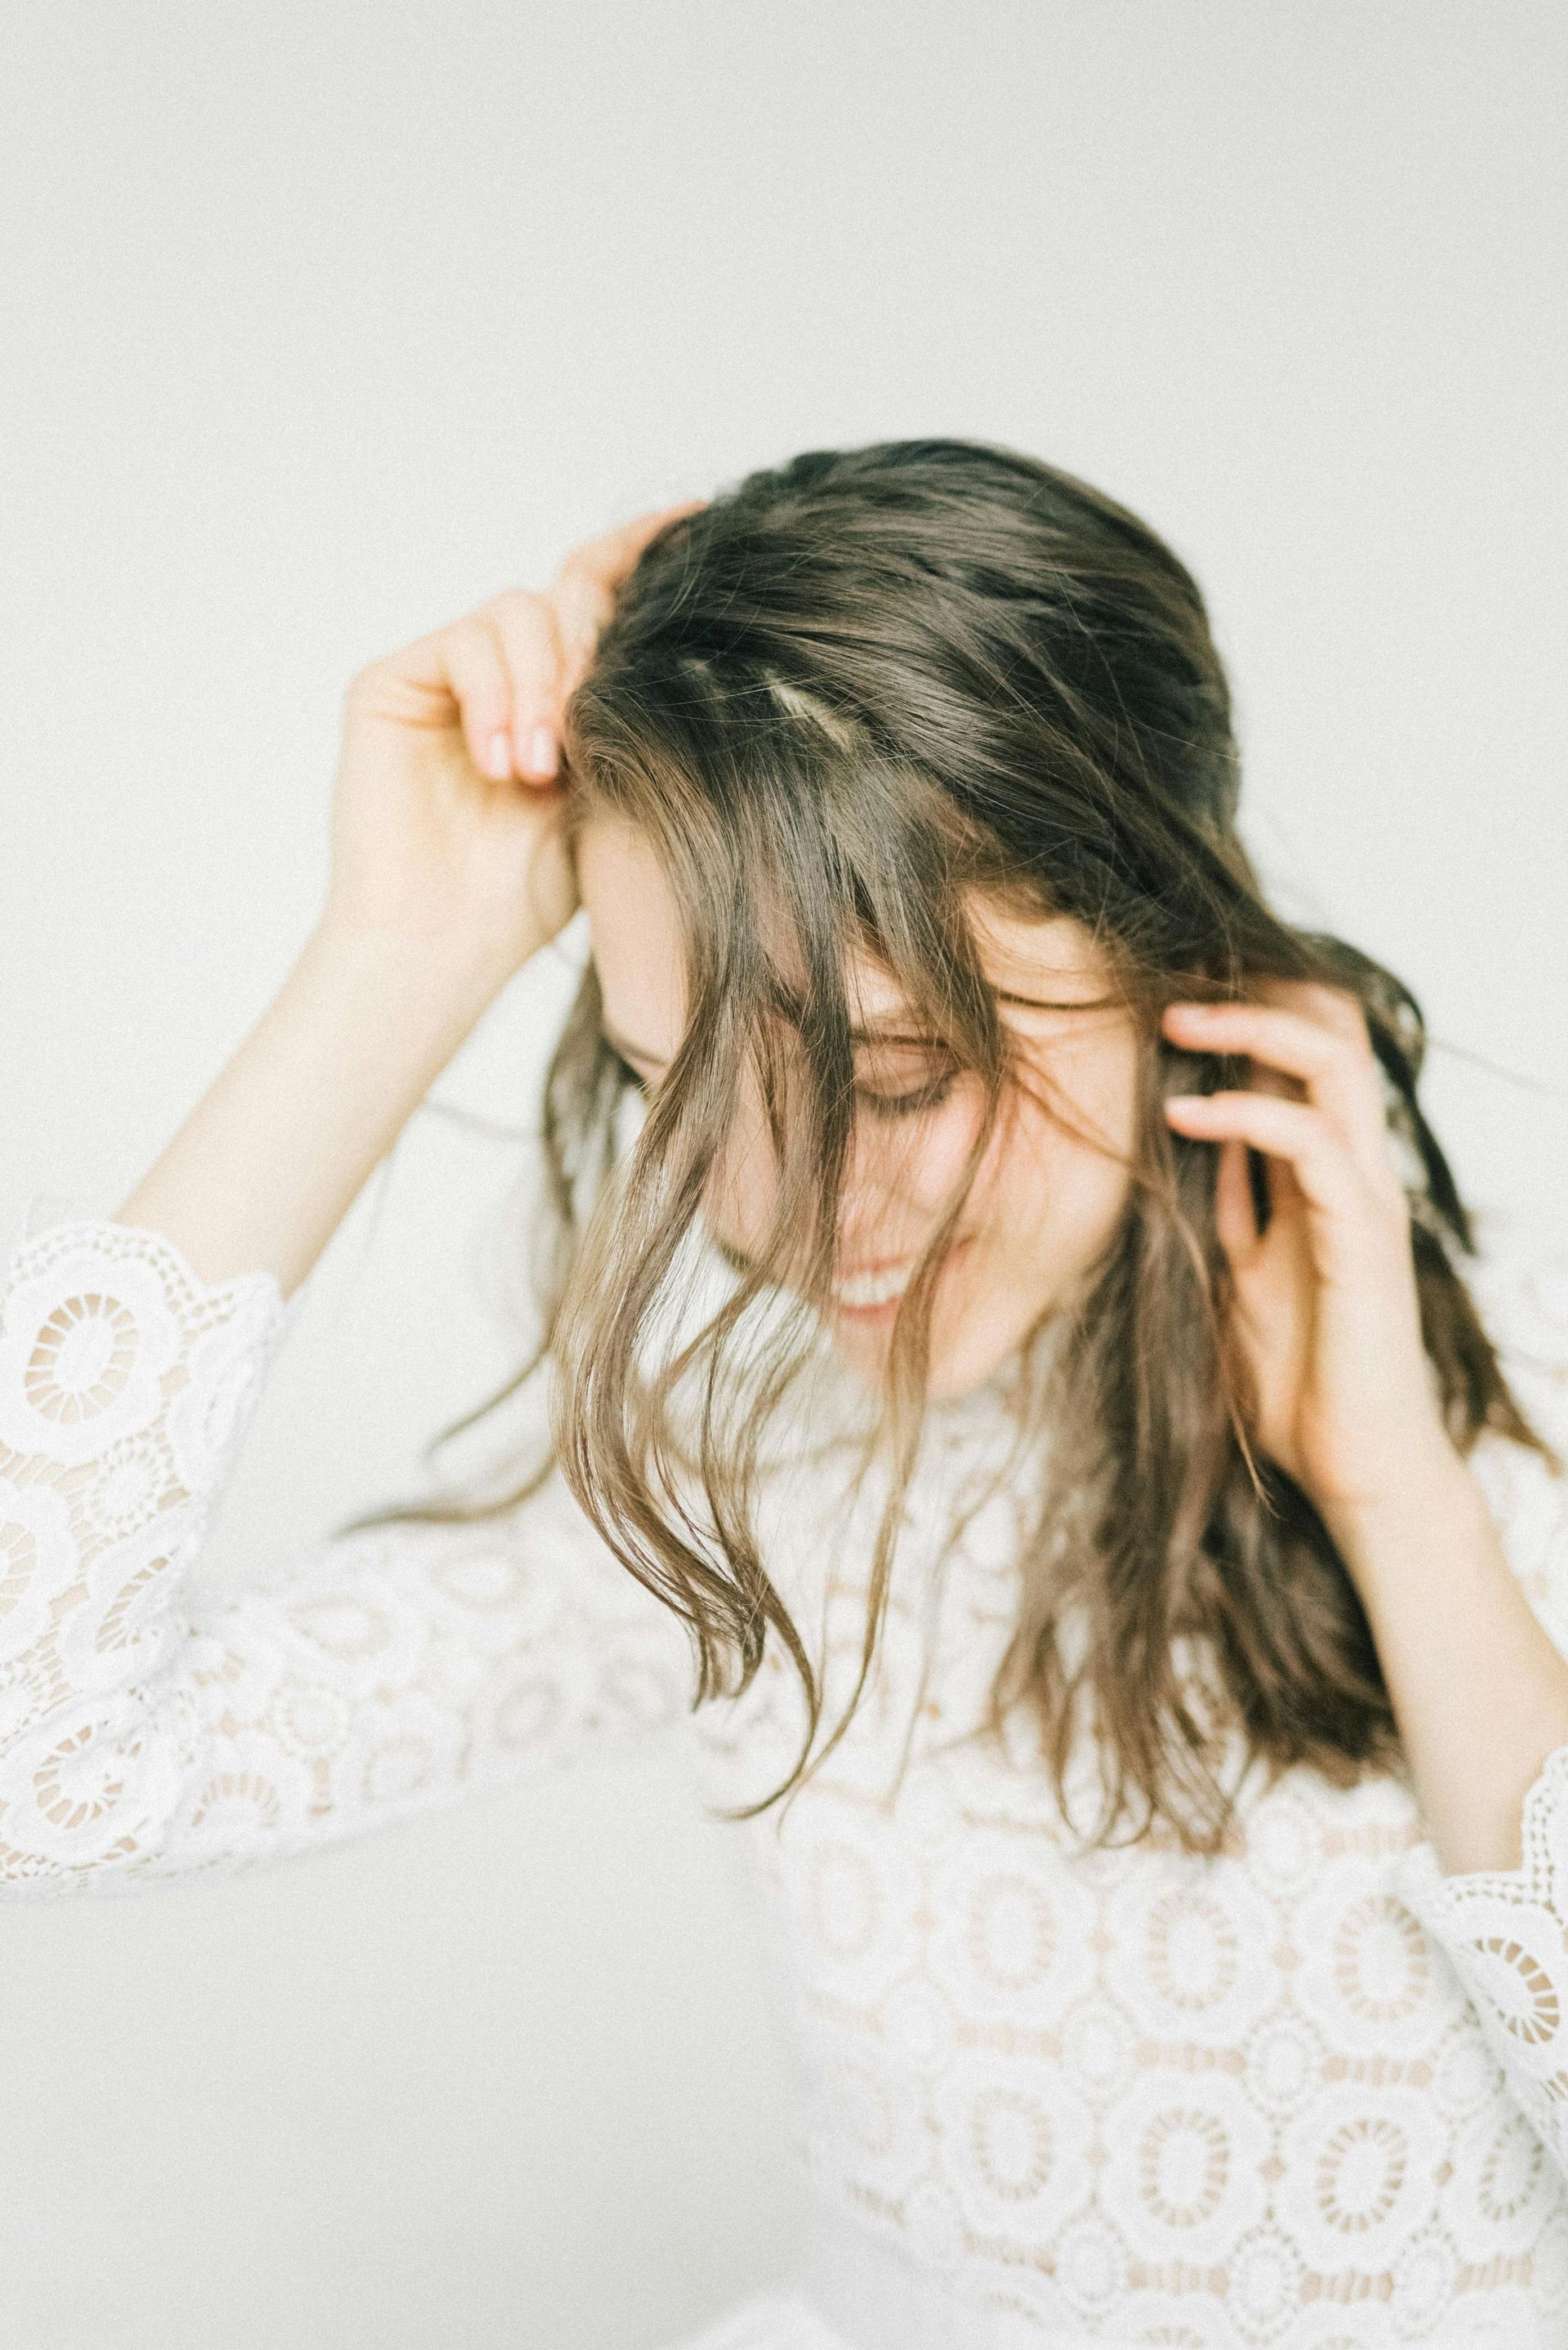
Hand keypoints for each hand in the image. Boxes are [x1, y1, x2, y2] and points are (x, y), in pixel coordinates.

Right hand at [320, 499, 703, 983]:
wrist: (446, 945)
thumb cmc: (530, 890)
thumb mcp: (608, 787)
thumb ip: (625, 706)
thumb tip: (677, 633)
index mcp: (561, 692)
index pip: (600, 596)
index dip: (642, 552)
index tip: (699, 519)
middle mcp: (503, 671)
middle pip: (564, 597)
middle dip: (588, 652)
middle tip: (585, 734)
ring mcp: (447, 674)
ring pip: (516, 613)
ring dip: (540, 686)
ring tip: (538, 771)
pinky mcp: (392, 681)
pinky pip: (462, 641)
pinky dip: (492, 694)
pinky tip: (500, 763)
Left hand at [1161, 981, 1457, 1528]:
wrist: (1354, 1470)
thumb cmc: (1297, 1384)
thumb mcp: (1234, 1272)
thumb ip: (1227, 1202)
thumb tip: (1188, 1136)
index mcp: (1321, 1172)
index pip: (1302, 1049)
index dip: (1245, 1003)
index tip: (1162, 985)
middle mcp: (1352, 1168)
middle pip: (1331, 1028)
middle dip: (1253, 988)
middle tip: (1169, 978)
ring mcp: (1365, 1196)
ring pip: (1332, 1062)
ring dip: (1250, 1024)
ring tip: (1172, 1018)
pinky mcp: (1364, 1235)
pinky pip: (1314, 1142)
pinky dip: (1247, 1112)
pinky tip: (1184, 1109)